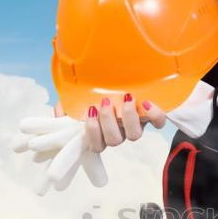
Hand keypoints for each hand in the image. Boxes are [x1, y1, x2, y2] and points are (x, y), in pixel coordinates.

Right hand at [11, 94, 164, 194]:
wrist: (120, 73)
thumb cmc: (95, 89)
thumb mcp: (76, 95)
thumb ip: (66, 106)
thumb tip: (59, 115)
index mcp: (100, 131)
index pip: (95, 145)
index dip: (92, 134)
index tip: (88, 114)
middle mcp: (118, 132)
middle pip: (114, 141)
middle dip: (107, 123)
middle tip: (104, 103)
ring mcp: (135, 125)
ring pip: (134, 136)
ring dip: (129, 118)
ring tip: (126, 99)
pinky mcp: (152, 117)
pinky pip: (158, 123)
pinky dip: (154, 115)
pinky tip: (147, 102)